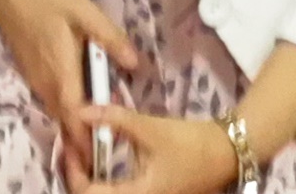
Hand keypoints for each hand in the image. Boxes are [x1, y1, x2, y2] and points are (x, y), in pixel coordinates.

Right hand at [0, 0, 139, 138]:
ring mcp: (37, 82)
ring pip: (58, 113)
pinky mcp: (33, 77)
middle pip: (66, 121)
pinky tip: (81, 104)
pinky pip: (52, 103)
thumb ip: (111, 39)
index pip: (75, 114)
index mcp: (62, 72)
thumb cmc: (49, 1)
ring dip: (75, 125)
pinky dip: (67, 111)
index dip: (87, 136)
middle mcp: (47, 84)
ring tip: (99, 126)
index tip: (104, 148)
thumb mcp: (86, 13)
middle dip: (84, 137)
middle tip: (108, 140)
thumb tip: (135, 64)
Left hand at [59, 102, 240, 193]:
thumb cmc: (190, 143)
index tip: (68, 147)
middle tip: (72, 146)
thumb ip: (113, 119)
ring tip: (82, 147)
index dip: (72, 172)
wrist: (227, 151)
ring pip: (108, 193)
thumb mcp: (149, 128)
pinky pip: (120, 188)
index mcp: (139, 193)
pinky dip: (106, 173)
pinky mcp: (152, 191)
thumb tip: (80, 110)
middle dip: (79, 173)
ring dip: (91, 173)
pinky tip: (103, 152)